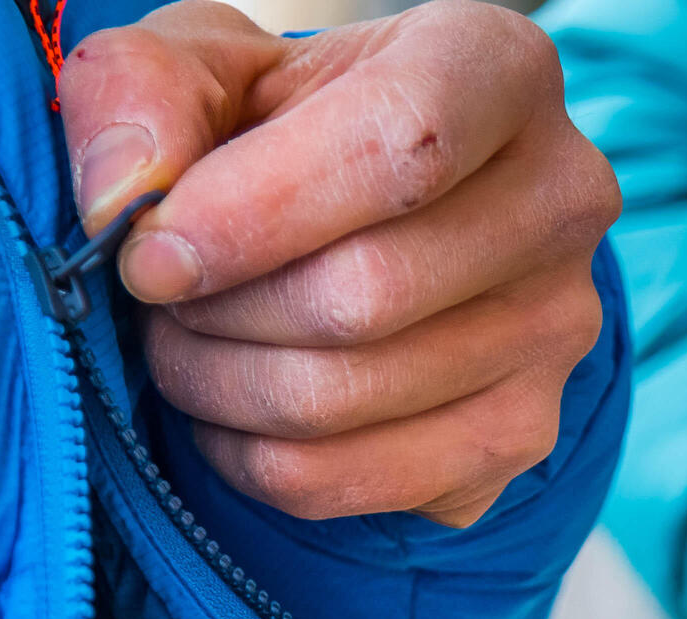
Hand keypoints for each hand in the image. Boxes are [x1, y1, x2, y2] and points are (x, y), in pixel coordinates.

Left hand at [60, 0, 620, 524]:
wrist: (373, 220)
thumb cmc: (285, 129)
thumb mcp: (202, 66)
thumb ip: (139, 92)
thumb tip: (126, 198)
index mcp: (499, 70)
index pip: (400, 147)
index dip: (255, 213)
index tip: (153, 253)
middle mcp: (561, 201)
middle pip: (366, 295)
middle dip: (219, 311)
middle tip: (161, 296)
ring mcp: (557, 331)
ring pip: (347, 400)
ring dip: (222, 386)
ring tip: (191, 342)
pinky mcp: (523, 435)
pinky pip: (355, 485)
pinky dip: (257, 461)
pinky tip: (238, 410)